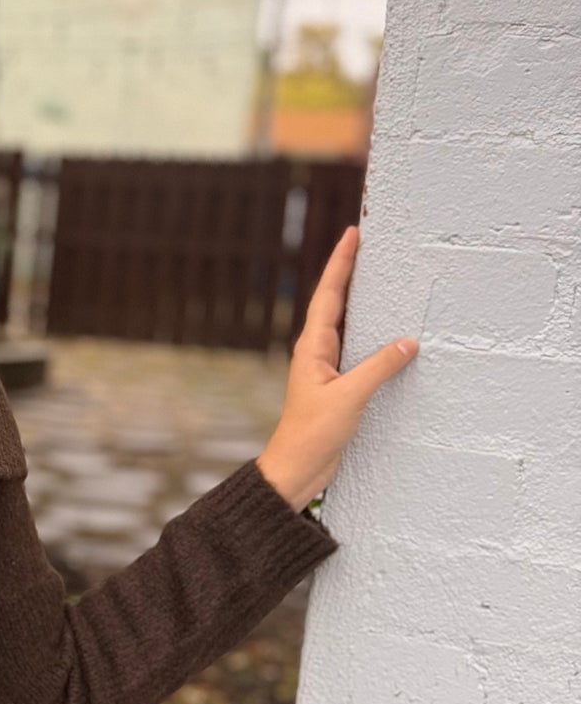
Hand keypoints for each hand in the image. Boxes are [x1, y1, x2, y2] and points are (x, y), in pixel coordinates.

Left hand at [256, 224, 418, 511]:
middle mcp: (317, 351)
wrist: (296, 469)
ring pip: (347, 324)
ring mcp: (327, 367)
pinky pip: (357, 348)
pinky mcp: (337, 385)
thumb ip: (378, 368)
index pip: (330, 295)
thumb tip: (408, 341)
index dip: (341, 263)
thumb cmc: (312, 434)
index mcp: (313, 347)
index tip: (352, 234)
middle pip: (337, 302)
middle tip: (365, 243)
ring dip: (360, 301)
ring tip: (378, 276)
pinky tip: (386, 332)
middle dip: (350, 272)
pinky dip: (371, 333)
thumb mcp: (349, 397)